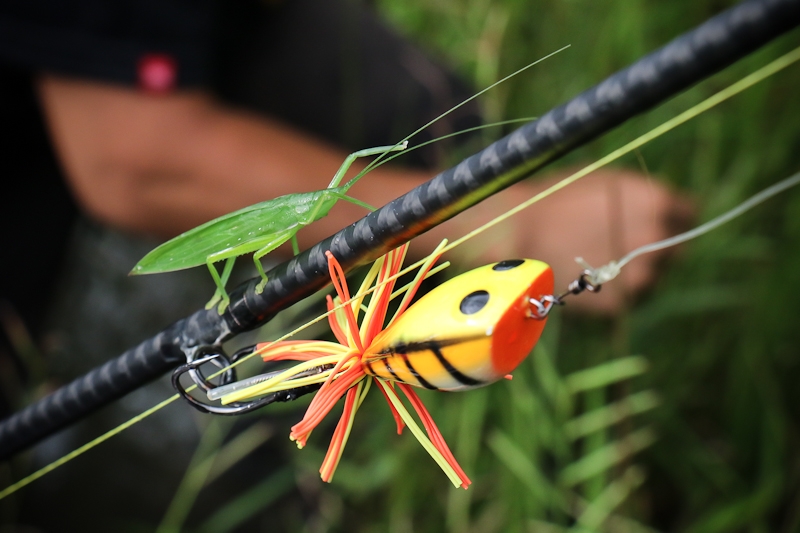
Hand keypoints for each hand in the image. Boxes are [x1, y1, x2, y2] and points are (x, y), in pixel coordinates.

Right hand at [434, 167, 692, 313]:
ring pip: (652, 277)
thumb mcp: (606, 182)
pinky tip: (586, 275)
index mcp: (658, 202)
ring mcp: (640, 274)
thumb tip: (665, 210)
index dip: (671, 218)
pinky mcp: (620, 302)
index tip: (653, 223)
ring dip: (633, 271)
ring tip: (596, 260)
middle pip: (673, 249)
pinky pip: (626, 297)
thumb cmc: (556, 198)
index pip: (689, 214)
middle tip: (617, 244)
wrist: (515, 230)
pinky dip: (612, 290)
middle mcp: (657, 238)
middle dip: (652, 247)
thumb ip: (641, 197)